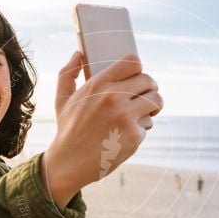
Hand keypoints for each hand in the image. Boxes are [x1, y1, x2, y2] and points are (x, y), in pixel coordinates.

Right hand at [41, 51, 163, 206]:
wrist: (68, 163)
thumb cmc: (67, 130)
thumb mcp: (62, 100)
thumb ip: (67, 74)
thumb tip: (78, 54)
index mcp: (98, 84)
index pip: (132, 62)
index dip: (139, 68)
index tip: (137, 77)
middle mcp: (113, 97)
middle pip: (149, 80)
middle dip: (150, 87)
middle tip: (145, 96)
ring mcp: (125, 117)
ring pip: (156, 100)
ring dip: (154, 105)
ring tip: (147, 111)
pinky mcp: (134, 136)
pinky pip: (149, 124)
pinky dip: (142, 129)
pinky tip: (130, 134)